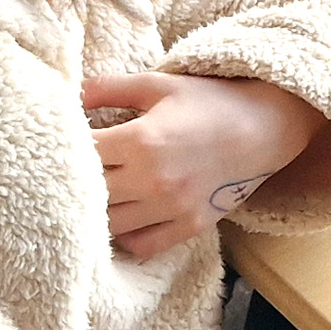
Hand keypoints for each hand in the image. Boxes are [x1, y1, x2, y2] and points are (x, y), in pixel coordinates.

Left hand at [87, 70, 330, 257]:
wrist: (266, 127)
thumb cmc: (210, 101)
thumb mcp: (158, 84)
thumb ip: (109, 88)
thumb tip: (70, 96)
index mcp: (142, 140)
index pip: (83, 153)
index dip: (67, 148)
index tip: (64, 143)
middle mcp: (154, 180)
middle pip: (90, 194)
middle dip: (78, 181)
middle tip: (74, 171)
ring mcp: (172, 208)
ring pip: (110, 224)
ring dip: (97, 212)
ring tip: (97, 194)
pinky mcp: (189, 225)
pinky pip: (142, 245)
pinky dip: (127, 236)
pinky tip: (126, 216)